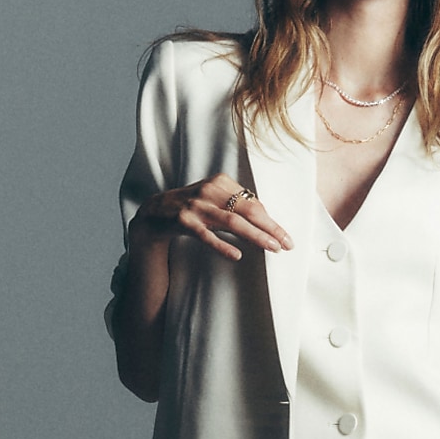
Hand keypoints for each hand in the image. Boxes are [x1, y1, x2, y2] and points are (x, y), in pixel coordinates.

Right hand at [130, 173, 291, 262]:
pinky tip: (237, 256)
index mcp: (220, 182)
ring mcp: (195, 205)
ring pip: (232, 222)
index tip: (286, 238)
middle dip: (270, 228)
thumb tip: (265, 215)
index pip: (253, 203)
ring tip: (272, 249)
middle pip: (248, 210)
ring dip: (255, 236)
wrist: (152, 214)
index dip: (271, 221)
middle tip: (287, 244)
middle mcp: (209, 190)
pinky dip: (222, 246)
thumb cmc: (189, 208)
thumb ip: (236, 206)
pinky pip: (206, 235)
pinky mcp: (182, 221)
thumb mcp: (214, 201)